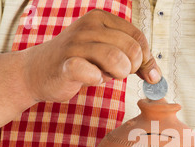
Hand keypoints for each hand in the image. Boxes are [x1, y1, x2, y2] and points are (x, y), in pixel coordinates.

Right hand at [22, 9, 160, 101]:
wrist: (37, 72)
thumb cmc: (79, 62)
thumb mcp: (109, 55)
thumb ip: (134, 61)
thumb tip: (157, 77)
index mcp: (101, 19)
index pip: (138, 38)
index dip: (145, 59)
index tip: (140, 72)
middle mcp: (89, 26)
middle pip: (132, 49)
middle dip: (131, 68)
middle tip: (117, 73)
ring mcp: (76, 44)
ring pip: (117, 59)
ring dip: (116, 75)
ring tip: (104, 75)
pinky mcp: (66, 63)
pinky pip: (92, 73)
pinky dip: (96, 80)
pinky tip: (89, 78)